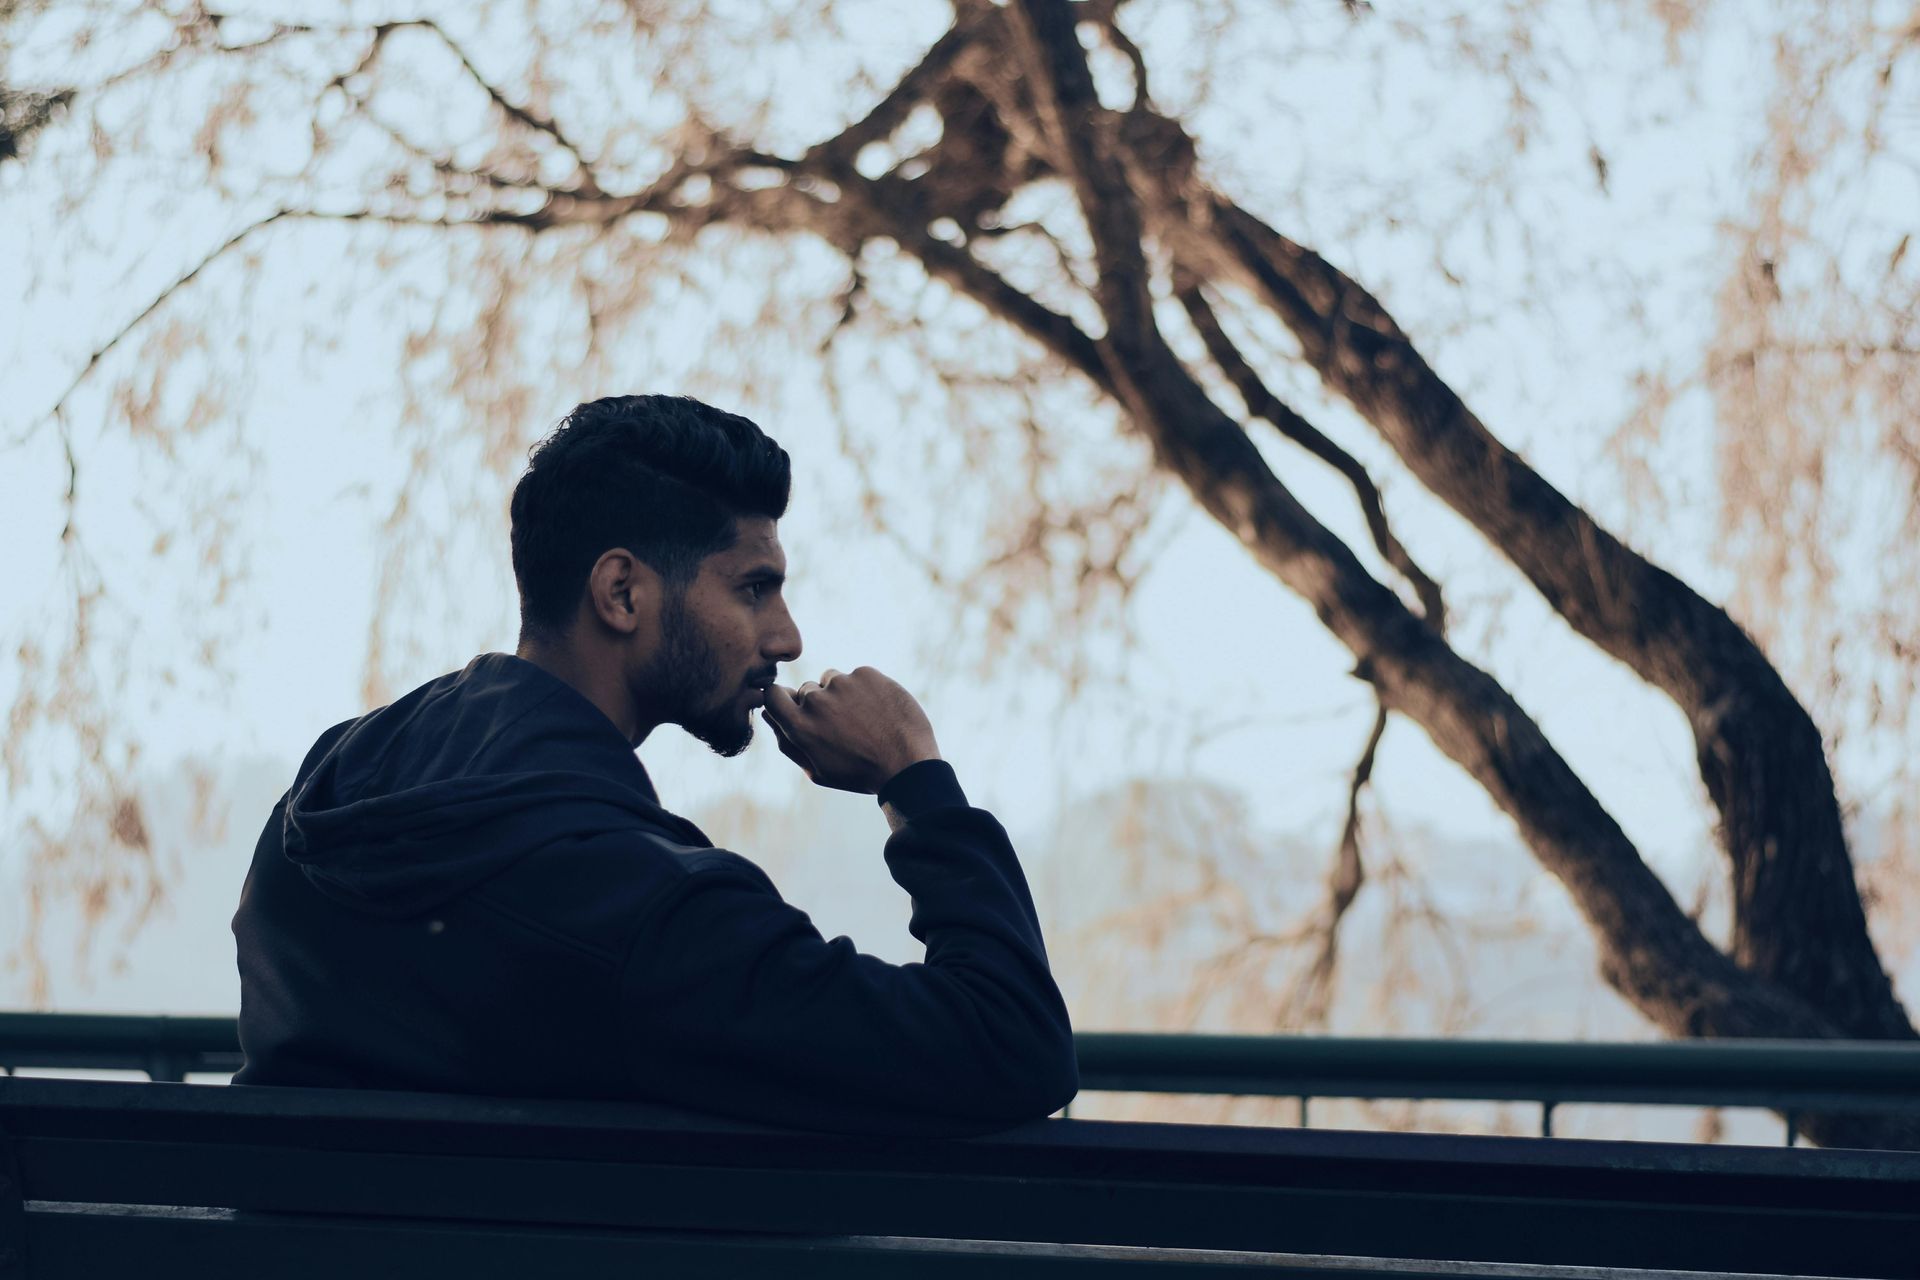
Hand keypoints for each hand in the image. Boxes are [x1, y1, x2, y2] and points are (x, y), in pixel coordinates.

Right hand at [761, 666, 940, 794]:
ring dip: (841, 693)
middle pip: (806, 690)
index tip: (795, 705)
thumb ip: (787, 742)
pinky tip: (878, 710)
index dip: (782, 698)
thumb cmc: (859, 772)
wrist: (907, 764)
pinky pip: (857, 676)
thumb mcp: (817, 769)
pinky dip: (865, 688)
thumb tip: (767, 715)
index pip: (773, 694)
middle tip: (843, 726)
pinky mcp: (866, 673)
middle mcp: (816, 701)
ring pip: (831, 679)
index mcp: (799, 726)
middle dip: (818, 703)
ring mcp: (843, 684)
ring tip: (862, 719)